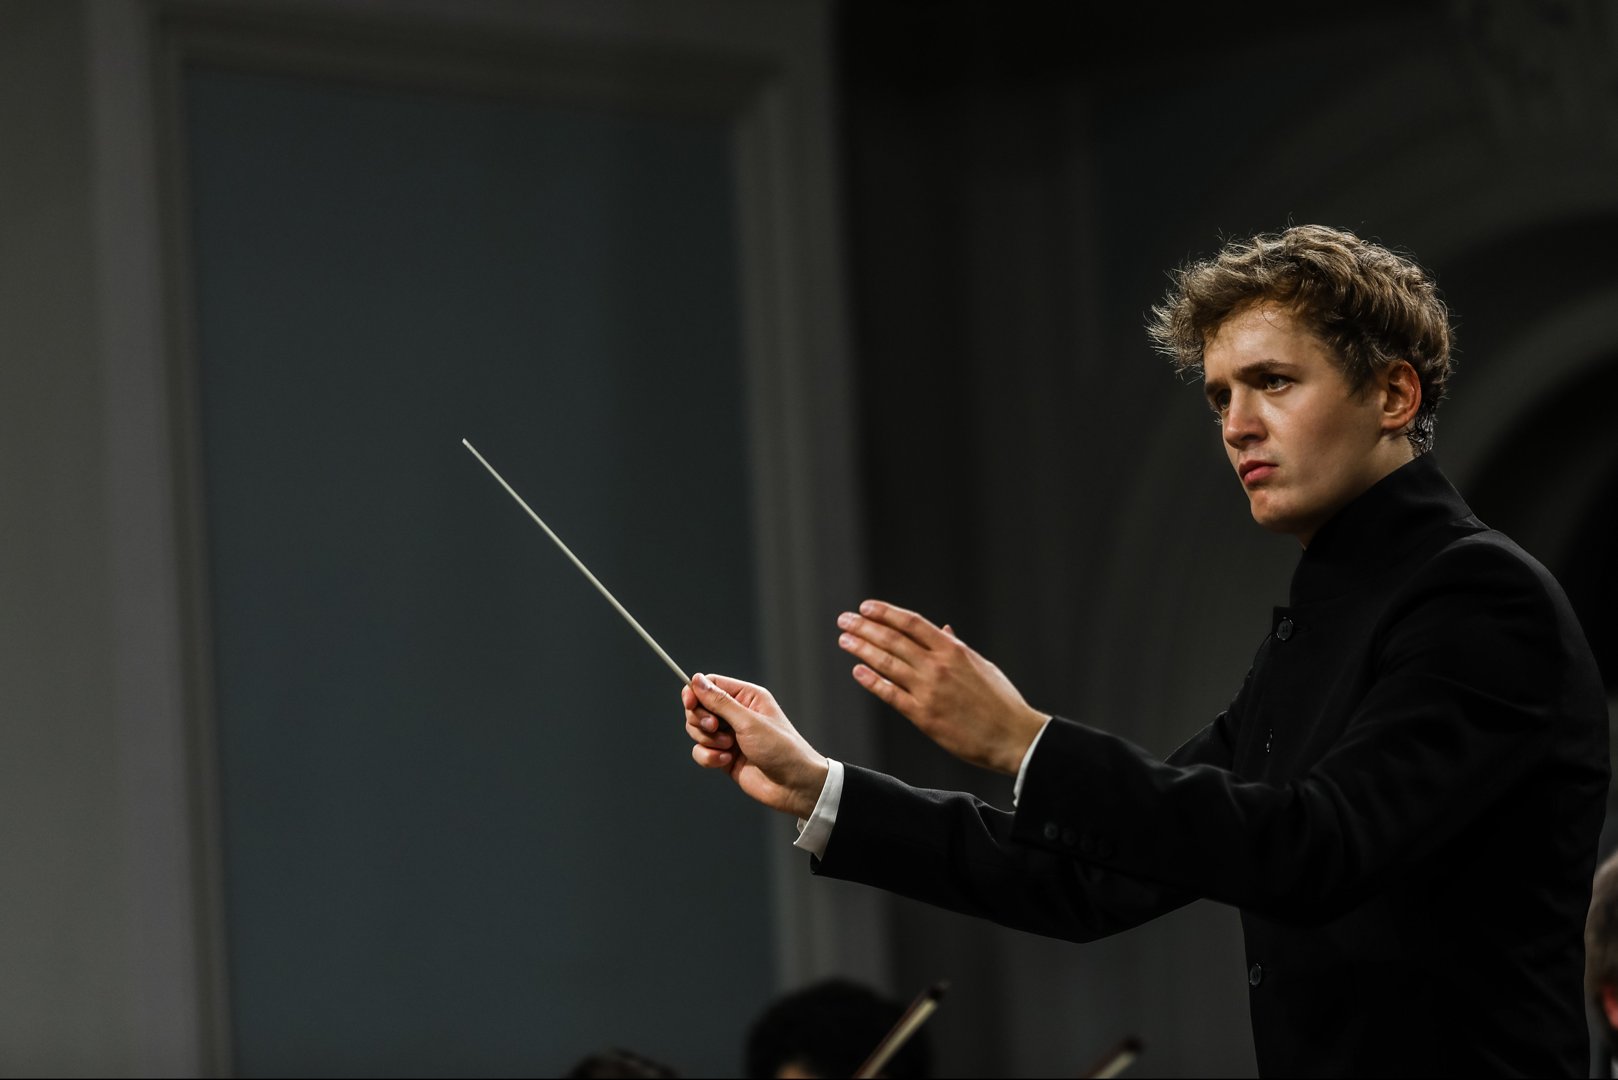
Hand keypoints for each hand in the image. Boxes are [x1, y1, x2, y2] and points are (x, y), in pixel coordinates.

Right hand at [683, 673, 828, 819]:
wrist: (793, 785)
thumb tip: (696, 680)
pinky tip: (727, 761)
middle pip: (699, 707)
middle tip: (715, 728)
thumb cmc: (781, 749)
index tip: (689, 703)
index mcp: (746, 697)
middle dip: (701, 720)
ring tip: (728, 747)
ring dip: (707, 740)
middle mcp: (736, 714)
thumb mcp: (748, 722)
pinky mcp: (724, 756)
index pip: (711, 684)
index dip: (696, 692)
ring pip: (697, 731)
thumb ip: (719, 702)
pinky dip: (709, 757)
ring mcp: (729, 735)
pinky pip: (701, 751)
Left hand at [837, 600, 1046, 774]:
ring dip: (863, 649)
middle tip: (845, 619)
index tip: (866, 607)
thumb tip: (944, 629)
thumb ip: (958, 647)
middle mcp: (938, 666)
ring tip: (845, 640)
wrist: (1013, 736)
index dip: (886, 613)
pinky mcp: (924, 716)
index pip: (912, 623)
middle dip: (865, 627)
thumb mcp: (982, 665)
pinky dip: (872, 681)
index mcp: (953, 650)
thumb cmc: (1001, 702)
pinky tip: (857, 671)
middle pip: (893, 639)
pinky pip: (891, 694)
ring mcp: (929, 690)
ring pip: (887, 663)